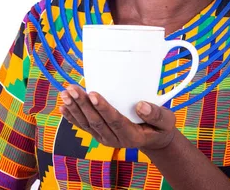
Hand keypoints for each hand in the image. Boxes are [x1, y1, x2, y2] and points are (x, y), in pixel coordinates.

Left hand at [59, 85, 176, 150]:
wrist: (153, 139)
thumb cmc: (160, 127)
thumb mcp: (166, 121)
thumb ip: (156, 114)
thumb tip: (141, 105)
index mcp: (131, 136)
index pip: (114, 120)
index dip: (103, 107)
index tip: (93, 93)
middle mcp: (114, 139)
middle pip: (96, 121)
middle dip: (83, 104)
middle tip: (73, 89)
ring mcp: (104, 138)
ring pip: (86, 124)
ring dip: (74, 108)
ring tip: (66, 93)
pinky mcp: (99, 134)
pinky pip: (83, 126)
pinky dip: (72, 117)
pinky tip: (63, 107)